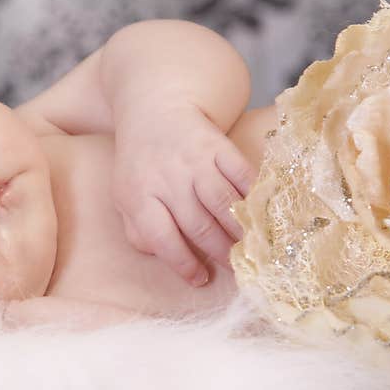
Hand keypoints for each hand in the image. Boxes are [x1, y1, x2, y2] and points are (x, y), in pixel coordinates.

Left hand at [113, 104, 254, 285]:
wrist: (155, 109)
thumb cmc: (140, 164)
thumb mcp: (125, 197)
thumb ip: (138, 230)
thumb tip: (165, 257)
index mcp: (138, 195)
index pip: (161, 238)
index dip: (183, 263)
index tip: (201, 279)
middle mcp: (166, 179)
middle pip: (198, 224)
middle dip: (220, 252)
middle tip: (238, 269)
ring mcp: (194, 161)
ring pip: (222, 203)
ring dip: (241, 230)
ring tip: (255, 250)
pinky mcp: (218, 146)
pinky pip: (242, 175)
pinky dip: (256, 197)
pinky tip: (265, 214)